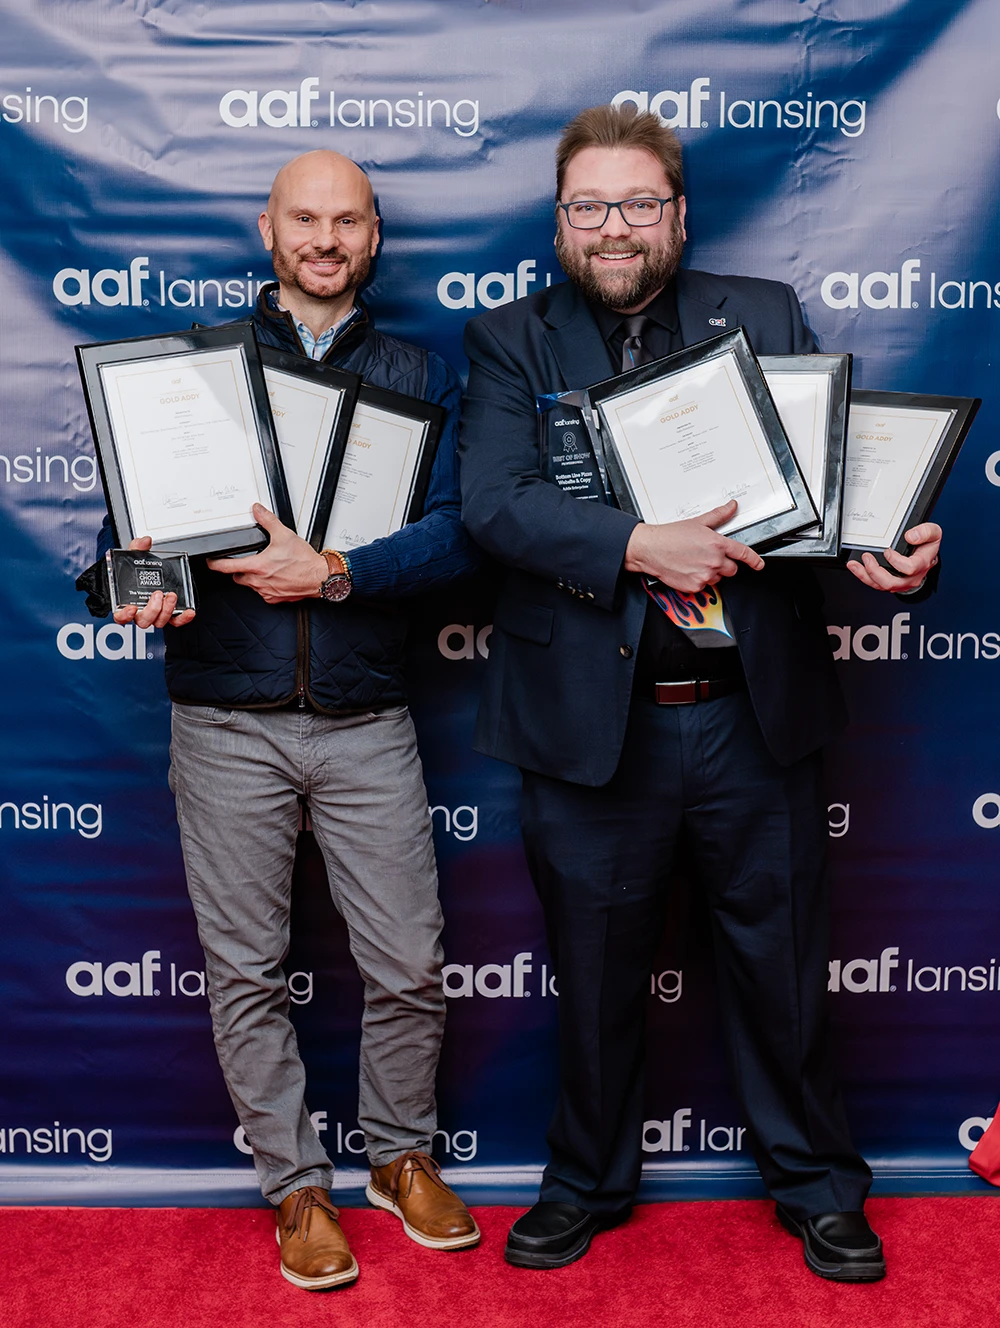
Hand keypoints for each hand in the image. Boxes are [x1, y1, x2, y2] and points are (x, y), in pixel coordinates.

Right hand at [112, 536, 196, 629]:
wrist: (148, 573)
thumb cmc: (136, 570)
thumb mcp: (135, 557)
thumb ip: (137, 548)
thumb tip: (145, 541)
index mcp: (127, 602)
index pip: (120, 616)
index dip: (124, 615)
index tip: (131, 608)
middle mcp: (141, 612)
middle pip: (143, 620)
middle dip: (152, 609)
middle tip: (158, 594)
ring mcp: (156, 614)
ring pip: (159, 621)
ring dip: (167, 610)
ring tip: (171, 595)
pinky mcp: (169, 614)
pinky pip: (176, 621)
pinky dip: (183, 618)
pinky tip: (189, 611)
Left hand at [206, 503, 327, 603]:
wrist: (320, 578)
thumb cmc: (305, 562)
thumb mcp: (284, 535)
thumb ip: (267, 521)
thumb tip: (257, 510)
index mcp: (258, 566)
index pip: (227, 567)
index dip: (215, 564)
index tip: (211, 562)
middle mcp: (259, 581)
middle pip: (238, 576)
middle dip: (239, 569)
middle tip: (247, 561)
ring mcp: (267, 592)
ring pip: (250, 585)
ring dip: (252, 577)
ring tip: (264, 568)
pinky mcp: (275, 598)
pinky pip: (263, 593)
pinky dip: (265, 586)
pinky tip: (274, 578)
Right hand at [623, 500, 764, 593]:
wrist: (650, 549)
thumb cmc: (670, 536)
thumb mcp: (698, 522)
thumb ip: (718, 516)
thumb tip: (731, 507)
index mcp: (717, 544)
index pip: (743, 553)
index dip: (754, 560)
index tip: (758, 564)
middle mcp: (714, 561)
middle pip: (732, 569)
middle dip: (724, 564)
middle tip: (708, 557)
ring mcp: (705, 575)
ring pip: (718, 578)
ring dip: (711, 573)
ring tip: (695, 562)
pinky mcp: (695, 586)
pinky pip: (704, 587)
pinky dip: (698, 581)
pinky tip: (688, 570)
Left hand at [845, 521, 941, 592]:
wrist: (926, 556)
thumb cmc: (928, 545)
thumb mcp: (933, 533)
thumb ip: (925, 532)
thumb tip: (910, 536)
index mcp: (921, 564)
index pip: (909, 568)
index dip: (896, 561)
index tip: (888, 551)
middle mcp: (910, 577)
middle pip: (892, 582)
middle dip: (876, 571)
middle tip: (867, 558)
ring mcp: (900, 582)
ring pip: (881, 585)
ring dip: (865, 575)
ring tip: (854, 564)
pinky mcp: (890, 582)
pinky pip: (875, 583)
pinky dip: (863, 576)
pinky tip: (855, 567)